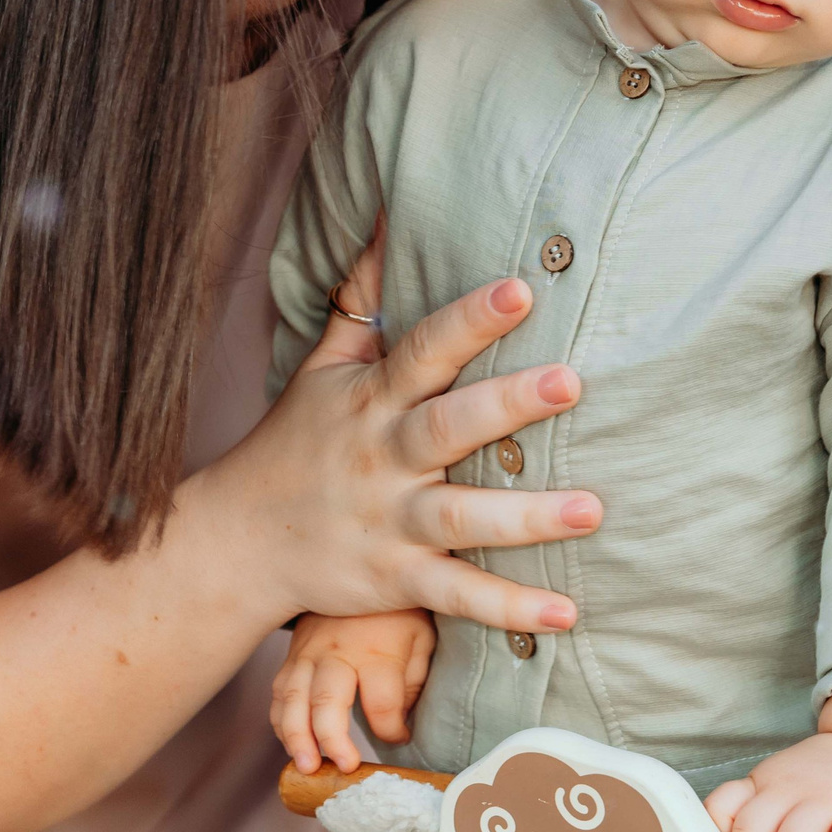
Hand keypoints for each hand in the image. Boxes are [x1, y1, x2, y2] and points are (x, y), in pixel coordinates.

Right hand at [220, 227, 600, 635]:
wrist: (237, 542)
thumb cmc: (296, 442)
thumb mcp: (322, 366)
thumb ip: (362, 300)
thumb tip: (388, 216)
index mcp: (371, 400)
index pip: (423, 351)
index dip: (469, 320)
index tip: (522, 289)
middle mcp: (382, 458)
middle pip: (448, 427)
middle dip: (508, 405)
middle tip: (572, 381)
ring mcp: (389, 522)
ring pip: (460, 519)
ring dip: (528, 518)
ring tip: (594, 509)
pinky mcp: (396, 580)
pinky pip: (457, 596)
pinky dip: (509, 610)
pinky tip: (567, 615)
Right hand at [271, 610, 436, 773]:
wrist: (361, 564)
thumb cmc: (397, 609)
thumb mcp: (422, 637)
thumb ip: (413, 680)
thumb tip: (398, 722)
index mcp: (377, 650)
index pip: (382, 705)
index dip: (392, 731)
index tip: (401, 738)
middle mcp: (337, 652)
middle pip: (327, 702)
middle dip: (333, 741)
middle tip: (343, 768)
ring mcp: (308, 653)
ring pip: (292, 700)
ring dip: (296, 737)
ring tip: (306, 766)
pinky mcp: (292, 654)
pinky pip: (278, 692)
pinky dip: (281, 722)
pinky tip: (291, 744)